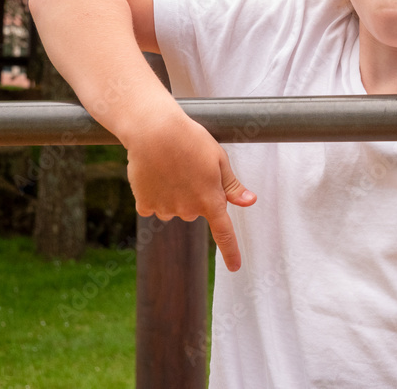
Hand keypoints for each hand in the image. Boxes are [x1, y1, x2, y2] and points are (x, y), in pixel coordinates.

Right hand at [123, 109, 255, 271]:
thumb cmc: (191, 139)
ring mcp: (166, 209)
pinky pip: (154, 205)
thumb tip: (250, 202)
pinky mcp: (145, 204)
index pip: (224, 233)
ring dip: (174, 194)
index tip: (235, 267)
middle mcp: (188, 210)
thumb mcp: (218, 158)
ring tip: (170, 167)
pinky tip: (154, 173)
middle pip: (195, 210)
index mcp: (211, 199)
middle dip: (194, 194)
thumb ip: (232, 185)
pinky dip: (155, 193)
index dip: (230, 251)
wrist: (153, 130)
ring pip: (174, 208)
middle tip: (188, 167)